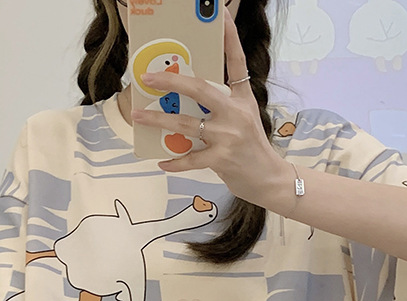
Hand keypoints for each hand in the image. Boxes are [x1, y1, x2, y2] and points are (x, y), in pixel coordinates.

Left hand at [130, 14, 288, 207]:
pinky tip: (162, 160)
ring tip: (139, 116)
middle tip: (148, 77)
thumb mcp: (244, 118)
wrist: (268, 178)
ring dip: (158, 121)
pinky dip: (174, 161)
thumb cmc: (251, 147)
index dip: (229, 38)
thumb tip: (188, 98)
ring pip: (186, 125)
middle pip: (200, 89)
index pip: (237, 62)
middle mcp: (236, 114)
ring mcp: (228, 137)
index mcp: (243, 99)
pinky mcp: (221, 159)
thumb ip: (223, 105)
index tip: (221, 15)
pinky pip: (190, 159)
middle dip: (170, 82)